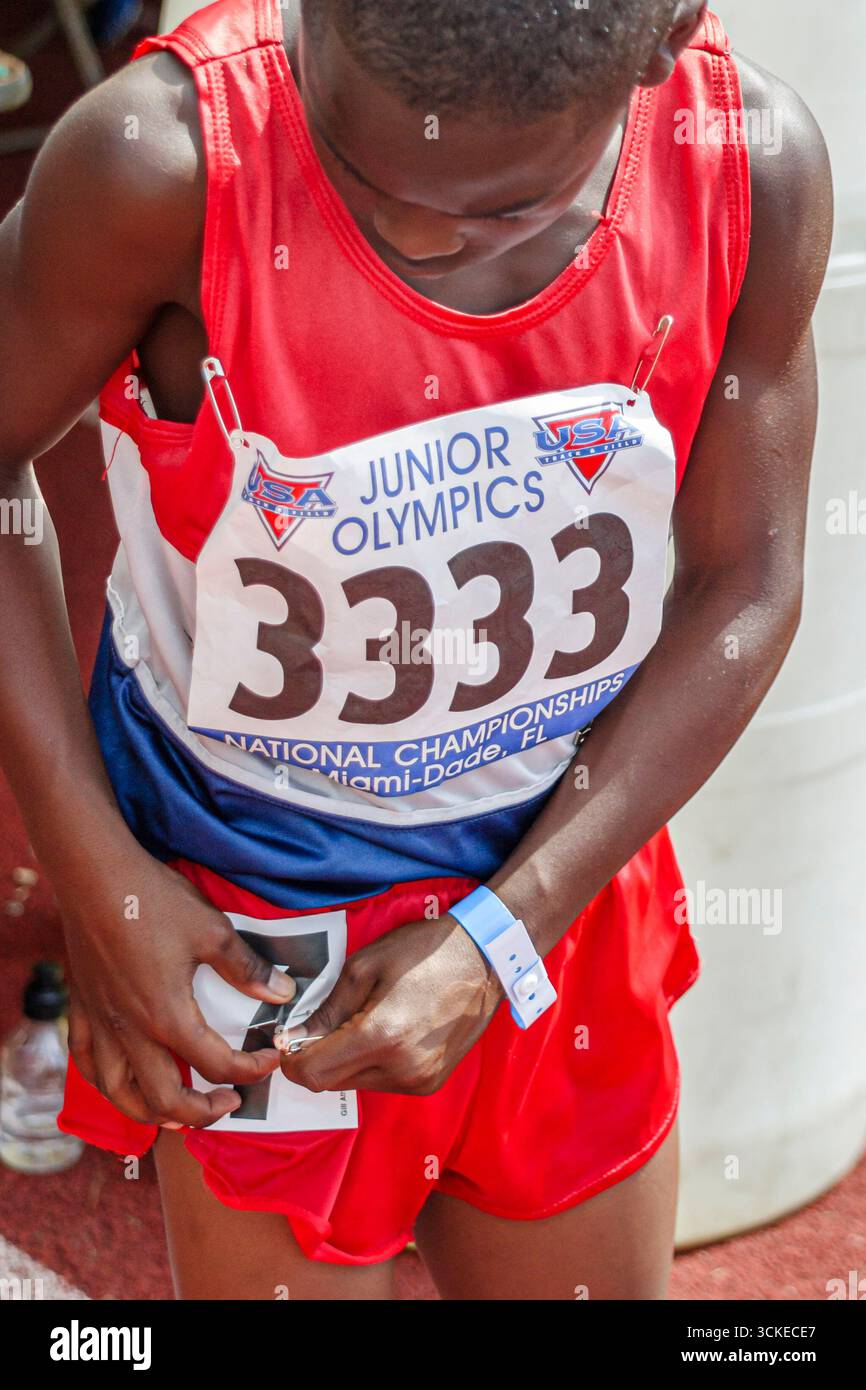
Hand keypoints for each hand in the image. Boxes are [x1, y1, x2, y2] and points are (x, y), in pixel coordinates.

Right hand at [63, 844, 296, 1127]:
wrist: (94, 876)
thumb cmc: (153, 900)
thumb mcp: (212, 930)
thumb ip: (248, 967)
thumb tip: (284, 993)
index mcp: (168, 1016)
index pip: (217, 1065)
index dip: (251, 1069)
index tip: (270, 1058)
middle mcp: (131, 1032)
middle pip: (166, 1100)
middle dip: (203, 1112)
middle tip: (231, 1102)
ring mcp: (101, 1024)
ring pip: (119, 1094)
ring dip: (152, 1113)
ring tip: (178, 1112)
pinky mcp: (82, 1010)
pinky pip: (87, 1065)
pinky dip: (108, 1084)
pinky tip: (123, 1080)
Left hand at [277, 914, 502, 1095]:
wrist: (485, 959)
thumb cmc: (424, 951)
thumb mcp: (365, 966)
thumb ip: (327, 1008)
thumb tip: (296, 1036)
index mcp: (381, 1036)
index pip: (313, 1073)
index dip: (291, 1059)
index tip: (289, 1039)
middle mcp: (400, 1069)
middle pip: (331, 1083)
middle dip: (316, 1057)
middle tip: (320, 1025)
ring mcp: (419, 1080)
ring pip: (356, 1084)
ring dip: (345, 1061)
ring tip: (360, 1022)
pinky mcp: (431, 1083)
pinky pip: (383, 1083)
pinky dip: (371, 1064)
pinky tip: (386, 1032)